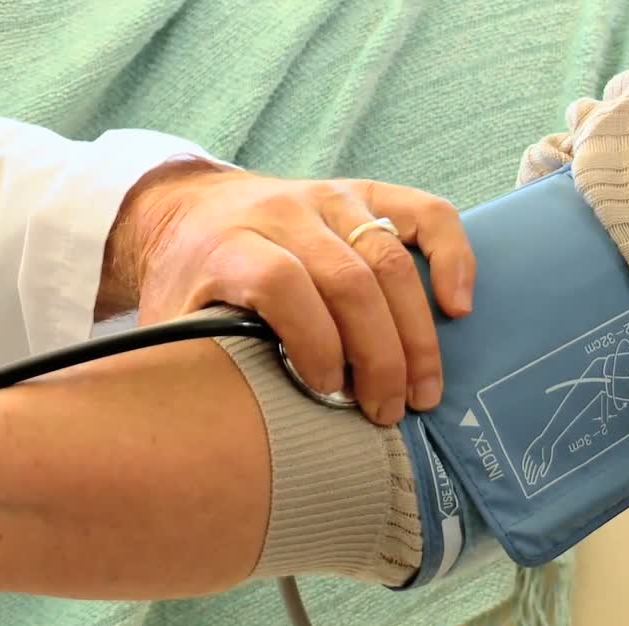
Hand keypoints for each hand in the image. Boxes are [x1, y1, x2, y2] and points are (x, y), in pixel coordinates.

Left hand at [107, 159, 476, 424]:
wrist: (187, 211)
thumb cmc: (186, 283)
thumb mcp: (169, 323)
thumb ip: (190, 362)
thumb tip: (220, 431)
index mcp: (229, 245)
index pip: (281, 285)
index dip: (311, 341)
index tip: (325, 391)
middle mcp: (282, 214)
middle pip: (347, 279)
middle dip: (377, 356)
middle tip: (389, 413)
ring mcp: (327, 198)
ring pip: (389, 258)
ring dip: (414, 332)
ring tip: (422, 391)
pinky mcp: (361, 192)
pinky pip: (423, 211)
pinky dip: (451, 255)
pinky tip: (459, 306)